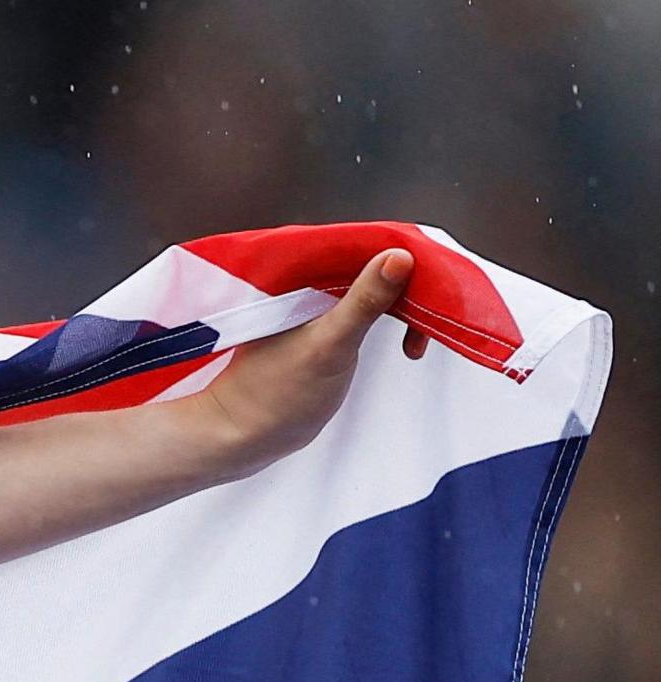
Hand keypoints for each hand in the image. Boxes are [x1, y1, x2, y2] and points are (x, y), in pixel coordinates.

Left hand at [190, 247, 421, 474]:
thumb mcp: (330, 343)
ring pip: (374, 289)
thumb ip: (363, 301)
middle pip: (373, 266)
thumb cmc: (279, 392)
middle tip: (436, 316)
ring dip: (407, 306)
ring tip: (418, 343)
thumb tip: (399, 254)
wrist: (243, 436)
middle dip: (412, 285)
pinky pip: (367, 311)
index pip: (362, 245)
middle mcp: (308, 285)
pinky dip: (393, 321)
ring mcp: (318, 307)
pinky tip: (409, 347)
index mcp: (302, 277)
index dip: (404, 252)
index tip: (439, 274)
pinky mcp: (325, 331)